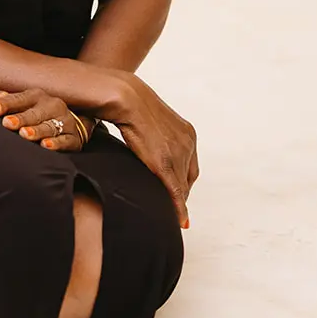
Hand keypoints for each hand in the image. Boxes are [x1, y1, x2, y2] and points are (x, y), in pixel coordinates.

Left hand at [0, 89, 91, 151]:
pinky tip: (46, 146)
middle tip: (7, 123)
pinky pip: (65, 140)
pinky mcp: (74, 138)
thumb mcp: (24, 105)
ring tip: (24, 134)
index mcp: (37, 96)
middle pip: (35, 113)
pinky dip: (56, 144)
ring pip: (50, 127)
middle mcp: (53, 106)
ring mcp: (65, 121)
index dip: (5, 104)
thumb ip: (8, 102)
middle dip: (21, 118)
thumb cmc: (39, 114)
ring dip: (37, 131)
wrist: (69, 124)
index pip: (19, 98)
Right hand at [103, 72, 198, 228]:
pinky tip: (178, 219)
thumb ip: (156, 137)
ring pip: (183, 186)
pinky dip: (177, 207)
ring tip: (172, 215)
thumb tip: (148, 145)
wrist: (126, 97)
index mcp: (187, 132)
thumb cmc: (130, 105)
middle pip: (188, 177)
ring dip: (178, 202)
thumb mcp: (150, 122)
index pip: (190, 165)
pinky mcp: (165, 163)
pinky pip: (175, 191)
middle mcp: (188, 143)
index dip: (184, 181)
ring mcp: (178, 153)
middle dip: (181, 193)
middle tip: (174, 208)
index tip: (179, 193)